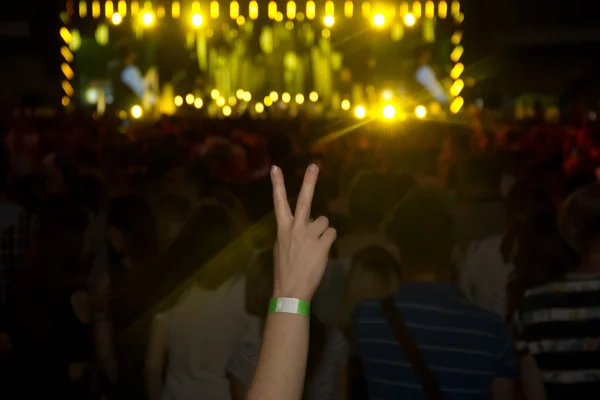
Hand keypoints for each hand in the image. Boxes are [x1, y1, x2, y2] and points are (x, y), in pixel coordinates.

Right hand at [271, 164, 336, 300]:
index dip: (277, 184)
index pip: (278, 202)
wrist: (290, 290)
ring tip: (315, 245)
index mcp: (282, 228)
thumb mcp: (280, 246)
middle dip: (309, 181)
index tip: (276, 167)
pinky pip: (331, 233)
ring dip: (322, 231)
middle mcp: (295, 228)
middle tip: (314, 166)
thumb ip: (291, 232)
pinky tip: (322, 251)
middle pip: (304, 200)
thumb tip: (304, 223)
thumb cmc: (285, 269)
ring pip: (324, 221)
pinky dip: (329, 240)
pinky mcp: (322, 245)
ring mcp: (309, 236)